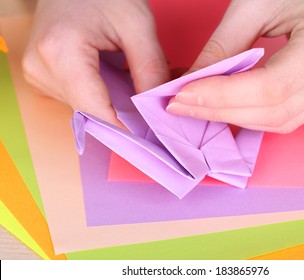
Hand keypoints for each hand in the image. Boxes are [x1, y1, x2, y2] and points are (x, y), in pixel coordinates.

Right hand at [23, 0, 168, 125]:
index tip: (148, 138)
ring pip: (83, 107)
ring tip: (129, 82)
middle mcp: (41, 68)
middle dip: (122, 114)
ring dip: (110, 103)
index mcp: (61, 53)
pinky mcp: (41, 73)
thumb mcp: (137, 26)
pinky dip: (98, 94)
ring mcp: (37, 72)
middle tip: (148, 107)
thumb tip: (155, 110)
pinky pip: (76, 97)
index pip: (95, 111)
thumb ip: (150, 69)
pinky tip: (111, 78)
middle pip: (89, 111)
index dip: (124, 129)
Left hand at [167, 0, 303, 132]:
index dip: (223, 96)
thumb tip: (189, 84)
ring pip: (281, 121)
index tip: (184, 94)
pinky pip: (287, 117)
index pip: (271, 86)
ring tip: (199, 107)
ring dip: (235, 118)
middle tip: (182, 104)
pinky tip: (226, 107)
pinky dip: (252, 117)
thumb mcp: (252, 4)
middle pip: (275, 110)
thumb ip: (221, 47)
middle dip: (222, 112)